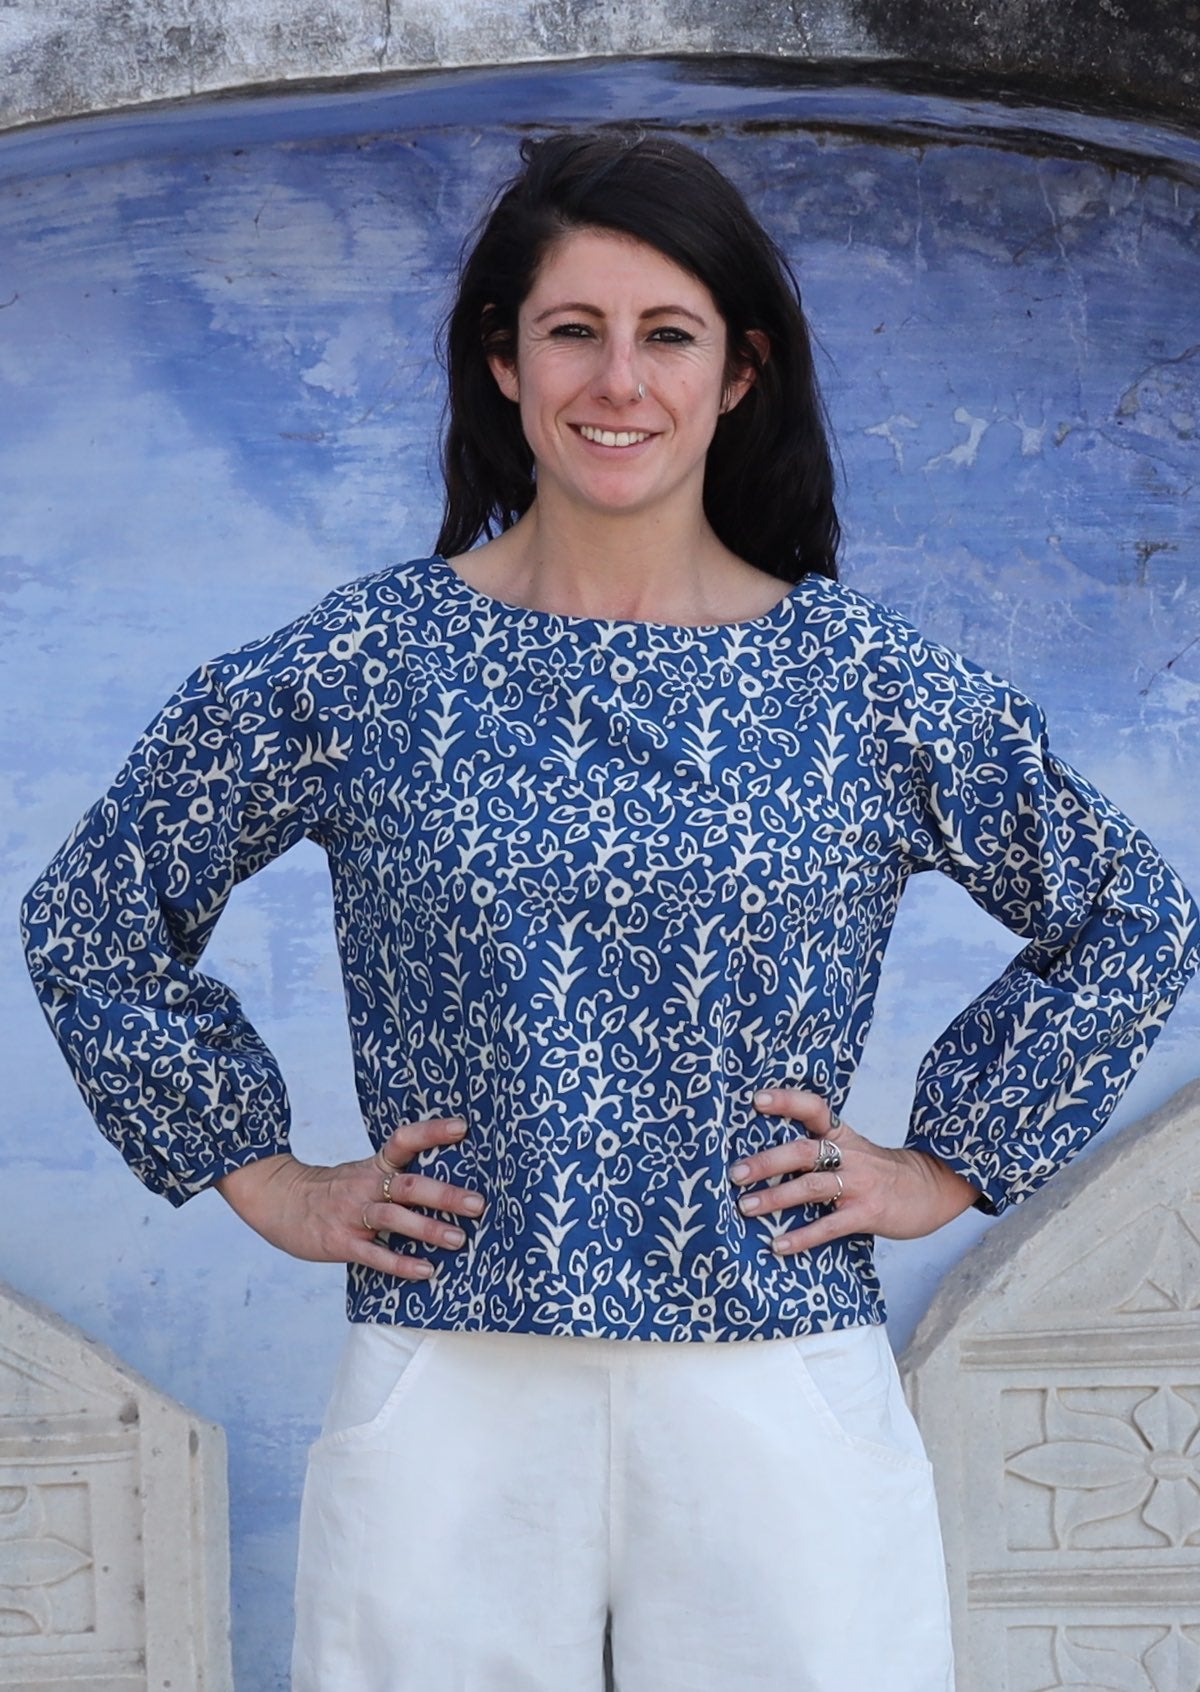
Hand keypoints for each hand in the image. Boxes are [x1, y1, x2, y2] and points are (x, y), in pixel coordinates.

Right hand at [215, 1116, 484, 1279]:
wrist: (279, 1201)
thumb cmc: (333, 1190)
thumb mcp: (363, 1173)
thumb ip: (396, 1176)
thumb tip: (449, 1180)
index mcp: (374, 1166)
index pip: (404, 1141)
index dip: (432, 1132)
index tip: (462, 1127)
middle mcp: (366, 1186)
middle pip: (409, 1185)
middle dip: (445, 1194)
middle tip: (477, 1204)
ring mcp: (352, 1215)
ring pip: (394, 1219)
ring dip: (428, 1229)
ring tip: (459, 1239)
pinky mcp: (341, 1243)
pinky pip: (375, 1255)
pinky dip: (401, 1264)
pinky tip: (425, 1270)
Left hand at [730, 1088, 977, 1256]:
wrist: (934, 1188)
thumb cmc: (883, 1172)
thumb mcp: (855, 1149)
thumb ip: (822, 1149)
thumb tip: (767, 1157)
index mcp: (844, 1136)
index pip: (815, 1108)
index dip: (786, 1101)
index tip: (756, 1099)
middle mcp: (850, 1155)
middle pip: (803, 1150)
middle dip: (766, 1161)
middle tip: (734, 1173)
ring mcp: (859, 1184)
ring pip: (811, 1186)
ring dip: (775, 1198)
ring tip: (745, 1207)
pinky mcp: (867, 1213)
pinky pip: (830, 1226)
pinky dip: (802, 1237)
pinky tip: (778, 1245)